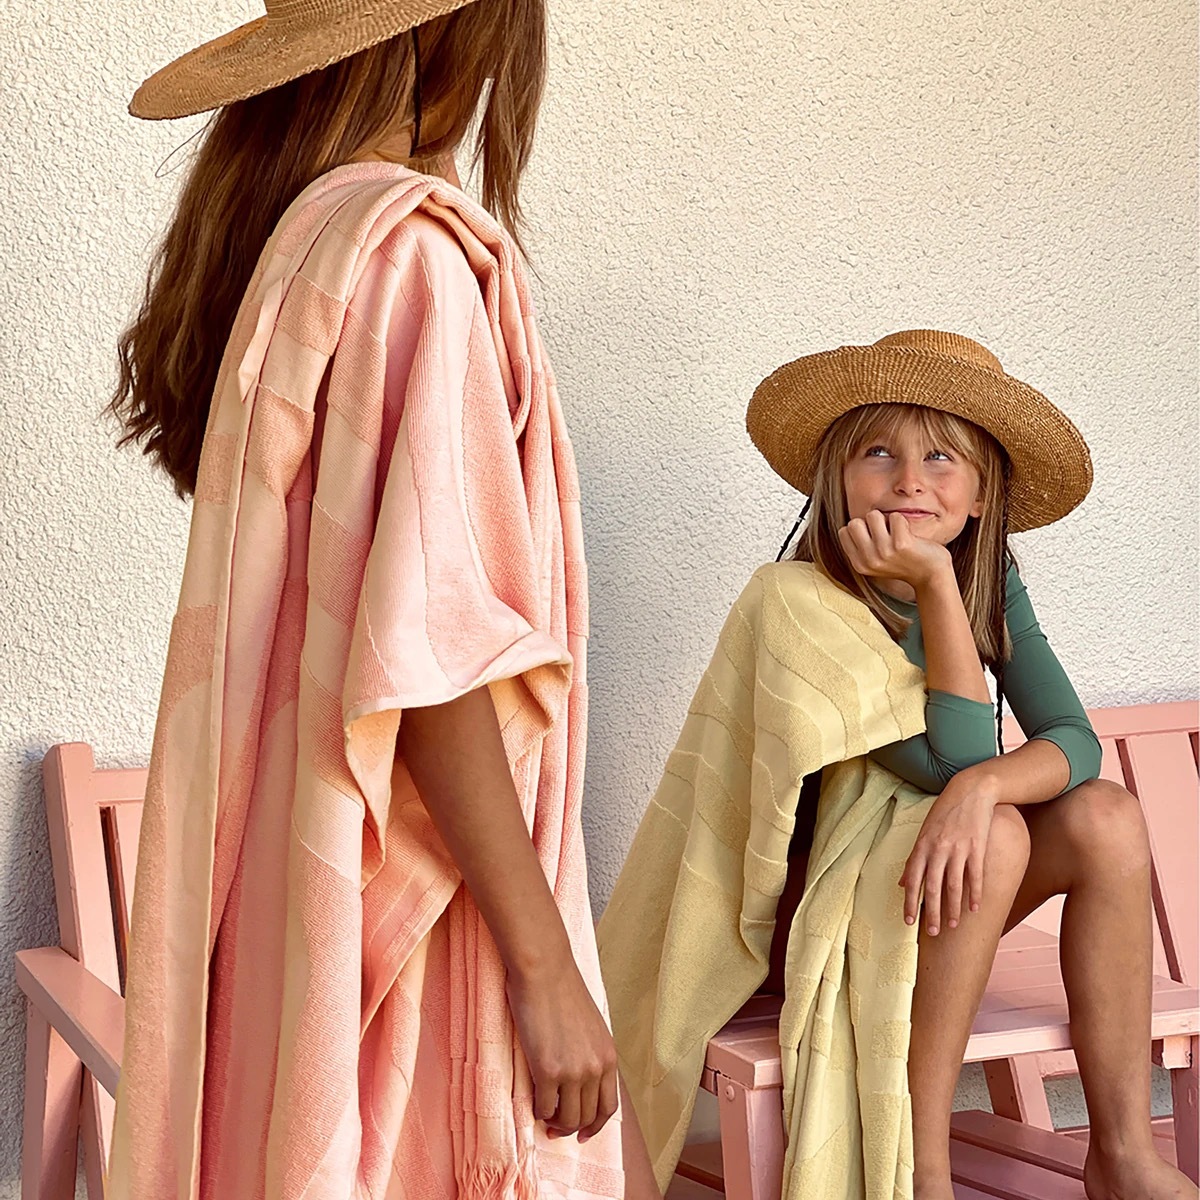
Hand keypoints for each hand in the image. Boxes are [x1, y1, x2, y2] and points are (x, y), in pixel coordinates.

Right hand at [506, 961, 619, 1142]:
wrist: (544, 970)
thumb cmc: (562, 991)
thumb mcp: (590, 1027)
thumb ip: (590, 1054)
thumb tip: (578, 1080)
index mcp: (608, 1056)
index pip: (608, 1107)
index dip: (595, 1125)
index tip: (582, 1133)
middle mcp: (595, 1068)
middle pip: (587, 1117)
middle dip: (571, 1127)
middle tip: (555, 1126)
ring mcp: (573, 1071)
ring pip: (568, 1118)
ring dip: (554, 1123)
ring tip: (543, 1114)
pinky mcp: (548, 1070)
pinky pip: (544, 1108)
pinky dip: (538, 1111)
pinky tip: (532, 1101)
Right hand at [838, 509, 952, 589]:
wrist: (931, 576)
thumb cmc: (904, 564)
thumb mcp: (876, 563)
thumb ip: (861, 548)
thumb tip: (850, 525)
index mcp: (859, 565)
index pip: (844, 532)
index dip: (860, 529)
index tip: (874, 537)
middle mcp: (869, 560)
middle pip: (854, 522)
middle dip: (869, 523)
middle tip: (885, 533)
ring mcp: (884, 552)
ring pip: (873, 515)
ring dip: (886, 519)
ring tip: (896, 532)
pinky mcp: (901, 544)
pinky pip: (895, 516)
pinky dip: (902, 520)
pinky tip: (908, 534)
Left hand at [900, 770, 1001, 934]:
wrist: (970, 791)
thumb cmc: (944, 814)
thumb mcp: (924, 833)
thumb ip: (914, 859)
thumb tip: (902, 883)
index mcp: (922, 846)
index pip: (913, 880)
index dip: (909, 902)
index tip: (908, 922)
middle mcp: (938, 849)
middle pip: (932, 887)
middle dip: (931, 912)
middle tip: (931, 932)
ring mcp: (958, 848)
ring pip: (954, 885)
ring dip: (953, 909)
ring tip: (952, 926)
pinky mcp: (977, 847)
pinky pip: (975, 876)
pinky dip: (975, 894)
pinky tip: (974, 909)